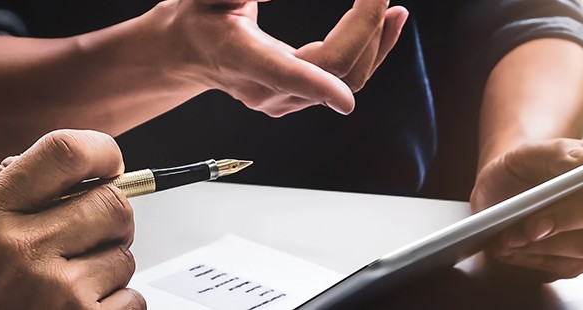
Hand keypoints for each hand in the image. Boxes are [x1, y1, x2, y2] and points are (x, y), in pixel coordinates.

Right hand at [0, 130, 144, 309]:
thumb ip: (10, 191)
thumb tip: (71, 168)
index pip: (66, 154)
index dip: (102, 152)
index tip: (108, 164)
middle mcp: (24, 250)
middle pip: (113, 204)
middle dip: (111, 215)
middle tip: (92, 231)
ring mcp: (56, 292)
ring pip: (124, 257)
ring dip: (106, 267)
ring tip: (66, 281)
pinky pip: (131, 299)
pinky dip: (113, 303)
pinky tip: (75, 306)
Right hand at [156, 0, 407, 116]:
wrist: (188, 51)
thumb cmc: (199, 18)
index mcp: (241, 60)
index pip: (284, 77)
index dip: (316, 88)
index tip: (343, 99)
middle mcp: (264, 88)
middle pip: (332, 71)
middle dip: (366, 31)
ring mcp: (283, 99)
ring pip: (345, 81)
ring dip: (377, 45)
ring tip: (394, 11)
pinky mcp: (297, 98)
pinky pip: (343, 81)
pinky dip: (369, 53)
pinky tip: (382, 26)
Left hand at [469, 139, 582, 280]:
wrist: (504, 195)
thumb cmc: (521, 169)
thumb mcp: (526, 153)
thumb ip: (555, 152)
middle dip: (566, 219)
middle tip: (531, 225)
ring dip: (545, 244)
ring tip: (510, 237)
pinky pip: (570, 266)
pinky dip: (537, 259)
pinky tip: (514, 249)